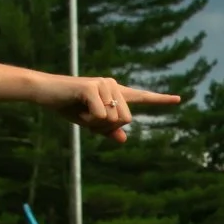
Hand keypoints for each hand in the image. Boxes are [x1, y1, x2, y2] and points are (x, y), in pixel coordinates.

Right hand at [44, 76, 180, 142]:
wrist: (45, 92)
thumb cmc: (67, 106)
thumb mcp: (89, 123)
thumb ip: (107, 130)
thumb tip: (123, 139)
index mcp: (115, 93)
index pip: (142, 96)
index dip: (160, 99)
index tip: (178, 99)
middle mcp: (113, 85)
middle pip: (126, 119)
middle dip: (107, 127)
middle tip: (88, 118)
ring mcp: (104, 84)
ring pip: (114, 119)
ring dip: (95, 123)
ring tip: (81, 111)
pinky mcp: (92, 87)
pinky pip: (101, 116)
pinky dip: (88, 120)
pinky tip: (77, 108)